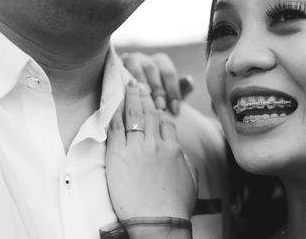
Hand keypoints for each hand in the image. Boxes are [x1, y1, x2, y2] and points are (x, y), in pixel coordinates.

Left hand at [106, 81, 196, 220]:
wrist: (158, 221)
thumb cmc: (175, 205)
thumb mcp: (191, 180)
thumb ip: (185, 161)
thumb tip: (179, 152)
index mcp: (173, 149)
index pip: (166, 122)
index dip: (160, 111)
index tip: (154, 105)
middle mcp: (156, 144)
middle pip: (150, 113)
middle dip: (144, 96)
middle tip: (139, 84)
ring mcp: (137, 148)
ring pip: (134, 115)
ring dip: (131, 98)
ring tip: (129, 85)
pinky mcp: (119, 156)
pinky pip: (116, 128)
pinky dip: (116, 113)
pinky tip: (114, 102)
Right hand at [121, 52, 193, 114]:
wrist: (130, 102)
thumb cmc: (155, 99)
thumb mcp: (169, 96)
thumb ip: (181, 89)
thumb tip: (189, 80)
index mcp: (161, 63)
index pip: (169, 73)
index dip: (174, 91)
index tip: (176, 110)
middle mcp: (146, 60)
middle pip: (153, 68)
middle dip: (158, 89)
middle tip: (161, 107)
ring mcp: (130, 61)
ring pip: (136, 67)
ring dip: (141, 84)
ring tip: (145, 100)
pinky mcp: (116, 67)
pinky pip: (120, 69)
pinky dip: (125, 81)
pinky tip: (127, 95)